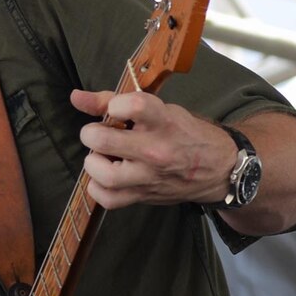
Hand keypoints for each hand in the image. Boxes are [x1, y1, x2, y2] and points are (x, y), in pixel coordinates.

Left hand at [69, 88, 233, 209]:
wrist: (219, 169)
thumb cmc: (185, 134)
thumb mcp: (161, 110)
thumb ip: (115, 102)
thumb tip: (76, 97)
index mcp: (163, 122)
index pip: (133, 105)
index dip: (114, 104)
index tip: (117, 109)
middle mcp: (156, 150)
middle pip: (103, 141)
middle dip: (91, 134)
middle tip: (98, 134)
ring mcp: (150, 176)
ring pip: (104, 175)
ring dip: (93, 163)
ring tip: (102, 156)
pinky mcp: (144, 196)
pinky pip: (108, 199)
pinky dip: (98, 188)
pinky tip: (105, 177)